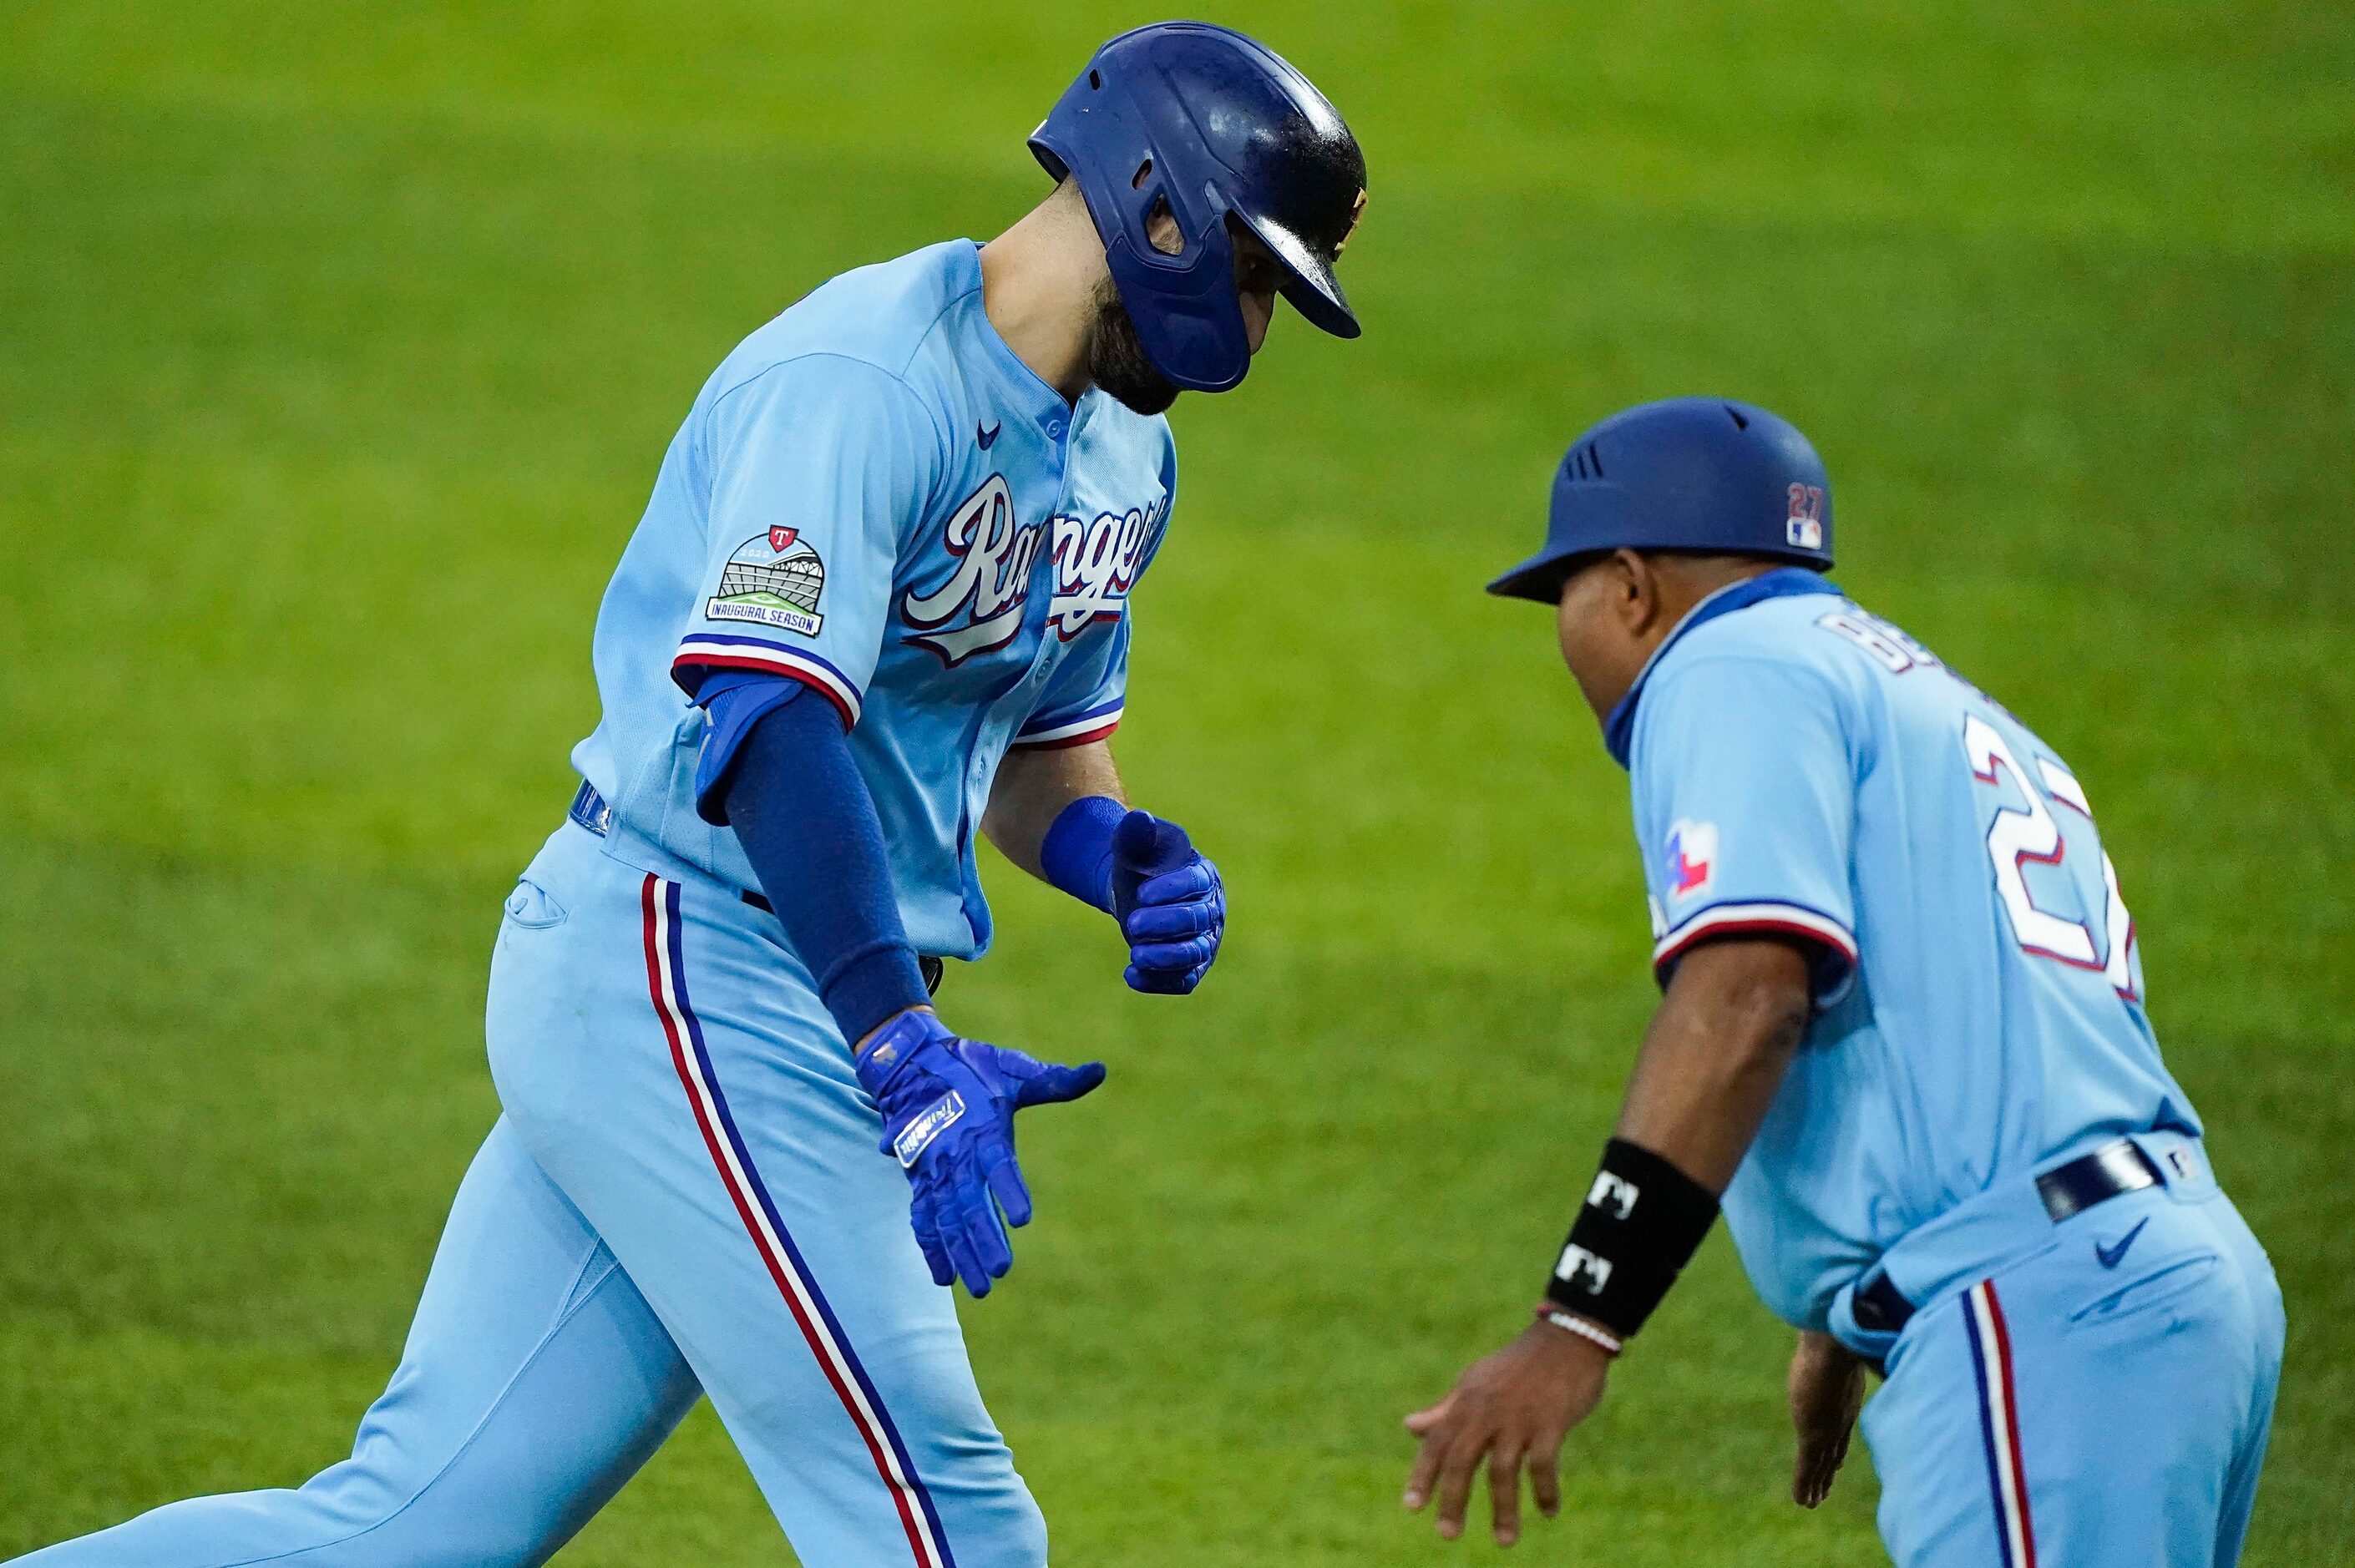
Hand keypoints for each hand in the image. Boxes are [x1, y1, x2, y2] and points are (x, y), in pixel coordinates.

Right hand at [854, 1009, 1104, 1297]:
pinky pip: (923, 1218)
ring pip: (945, 1218)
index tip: (1023, 1219)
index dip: (1009, 1190)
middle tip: (1001, 1270)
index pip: (997, 1163)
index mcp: (982, 1128)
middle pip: (968, 1202)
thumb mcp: (1013, 1070)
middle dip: (983, 1237)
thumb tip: (1100, 1070)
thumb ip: (1055, 1081)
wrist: (909, 1064)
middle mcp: (954, 1153)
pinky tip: (945, 1278)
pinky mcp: (919, 1181)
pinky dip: (932, 1247)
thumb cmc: (972, 1069)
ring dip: (961, 1253)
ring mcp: (933, 1171)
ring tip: (980, 1287)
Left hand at [1110, 810, 1223, 994]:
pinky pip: (1183, 981)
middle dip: (1165, 924)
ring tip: (1135, 953)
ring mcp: (1203, 941)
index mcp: (1203, 875)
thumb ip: (1137, 832)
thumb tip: (1140, 819)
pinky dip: (1159, 982)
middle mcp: (1210, 910)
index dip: (1172, 890)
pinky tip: (1130, 975)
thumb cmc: (1143, 863)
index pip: (1197, 883)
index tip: (1141, 893)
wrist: (1136, 891)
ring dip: (1166, 956)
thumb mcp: (1136, 843)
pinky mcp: (1190, 967)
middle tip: (1132, 924)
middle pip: (1197, 921)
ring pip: (1194, 954)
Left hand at [1403, 1317, 1612, 1546]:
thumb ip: (1445, 1410)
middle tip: (1447, 1534)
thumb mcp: (1476, 1383)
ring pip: (1503, 1471)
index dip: (1423, 1474)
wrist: (1566, 1338)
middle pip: (1462, 1460)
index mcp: (1467, 1401)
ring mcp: (1519, 1417)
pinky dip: (1546, 1491)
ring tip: (1504, 1541)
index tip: (1411, 1507)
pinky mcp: (1551, 1423)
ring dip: (1504, 1509)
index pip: (1437, 1442)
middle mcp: (1487, 1411)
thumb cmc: (1518, 1365)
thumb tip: (1409, 1427)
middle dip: (1453, 1499)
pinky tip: (1549, 1512)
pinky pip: (1544, 1465)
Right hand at [1788, 1330, 1865, 1507]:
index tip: (1834, 1462)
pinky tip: (1802, 1501)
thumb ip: (1852, 1347)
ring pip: (1819, 1465)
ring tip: (1810, 1503)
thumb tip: (1864, 1330)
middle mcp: (1840, 1417)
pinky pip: (1806, 1467)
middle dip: (1827, 1471)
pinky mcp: (1812, 1432)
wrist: (1836, 1338)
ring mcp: (1827, 1426)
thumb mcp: (1847, 1343)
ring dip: (1814, 1485)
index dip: (1836, 1448)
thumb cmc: (1843, 1330)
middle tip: (1823, 1491)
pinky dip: (1803, 1485)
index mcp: (1846, 1398)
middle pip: (1832, 1451)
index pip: (1841, 1431)